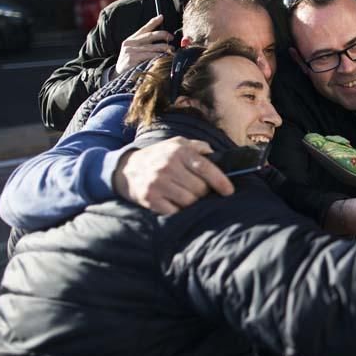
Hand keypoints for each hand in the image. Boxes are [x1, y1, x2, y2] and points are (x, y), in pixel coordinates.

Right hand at [113, 137, 233, 213]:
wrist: (127, 168)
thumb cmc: (160, 156)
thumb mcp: (178, 144)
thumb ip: (199, 147)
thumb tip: (216, 155)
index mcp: (179, 152)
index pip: (206, 168)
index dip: (221, 182)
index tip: (229, 191)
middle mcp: (168, 166)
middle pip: (200, 189)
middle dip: (204, 193)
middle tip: (200, 191)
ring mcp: (158, 183)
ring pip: (189, 201)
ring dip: (192, 202)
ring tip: (187, 196)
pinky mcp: (150, 198)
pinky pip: (174, 211)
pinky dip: (178, 210)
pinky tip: (174, 203)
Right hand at [115, 15, 173, 74]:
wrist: (117, 77)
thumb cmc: (130, 64)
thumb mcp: (134, 52)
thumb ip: (144, 46)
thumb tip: (162, 42)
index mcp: (131, 40)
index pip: (143, 29)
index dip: (153, 22)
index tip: (161, 17)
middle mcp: (130, 43)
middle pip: (149, 36)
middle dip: (162, 35)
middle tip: (171, 37)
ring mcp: (130, 51)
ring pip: (151, 47)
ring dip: (164, 48)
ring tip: (172, 50)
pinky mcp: (132, 59)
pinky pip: (149, 56)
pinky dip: (158, 56)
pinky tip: (165, 57)